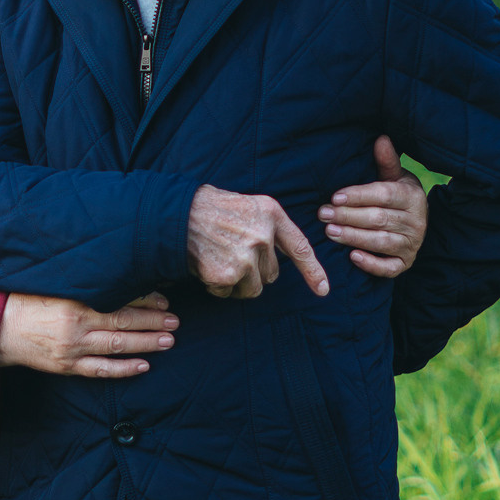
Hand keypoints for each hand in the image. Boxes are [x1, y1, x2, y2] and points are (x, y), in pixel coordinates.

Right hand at [0, 290, 178, 380]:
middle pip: (123, 322)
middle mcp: (76, 326)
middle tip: (175, 320)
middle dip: (152, 321)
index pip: (118, 299)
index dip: (144, 299)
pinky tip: (144, 366)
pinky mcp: (66, 367)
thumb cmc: (24, 301)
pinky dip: (124, 369)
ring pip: (117, 346)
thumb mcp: (54, 286)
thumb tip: (116, 278)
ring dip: (145, 343)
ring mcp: (72, 349)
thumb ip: (82, 285)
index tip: (163, 299)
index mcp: (74, 301)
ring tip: (169, 340)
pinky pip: (100, 370)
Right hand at [186, 186, 328, 301]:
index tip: (323, 290)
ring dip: (237, 282)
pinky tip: (207, 266)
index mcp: (271, 213)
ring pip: (253, 287)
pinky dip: (218, 286)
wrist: (176, 214)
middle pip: (271, 273)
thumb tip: (281, 258)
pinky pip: (230, 293)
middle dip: (254, 271)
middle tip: (230, 252)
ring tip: (219, 259)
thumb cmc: (211, 209)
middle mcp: (263, 235)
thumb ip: (268, 228)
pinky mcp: (229, 274)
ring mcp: (247, 256)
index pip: (300, 247)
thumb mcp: (248, 206)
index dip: (313, 271)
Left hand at [318, 135, 429, 279]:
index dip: (359, 196)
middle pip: (379, 219)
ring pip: (381, 242)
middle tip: (323, 214)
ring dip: (354, 237)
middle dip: (348, 217)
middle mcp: (416, 222)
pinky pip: (389, 268)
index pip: (383, 195)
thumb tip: (381, 138)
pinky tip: (352, 257)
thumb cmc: (397, 194)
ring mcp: (412, 244)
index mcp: (412, 196)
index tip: (335, 196)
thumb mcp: (395, 176)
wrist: (417, 220)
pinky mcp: (405, 263)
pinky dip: (372, 264)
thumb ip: (386, 161)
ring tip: (330, 232)